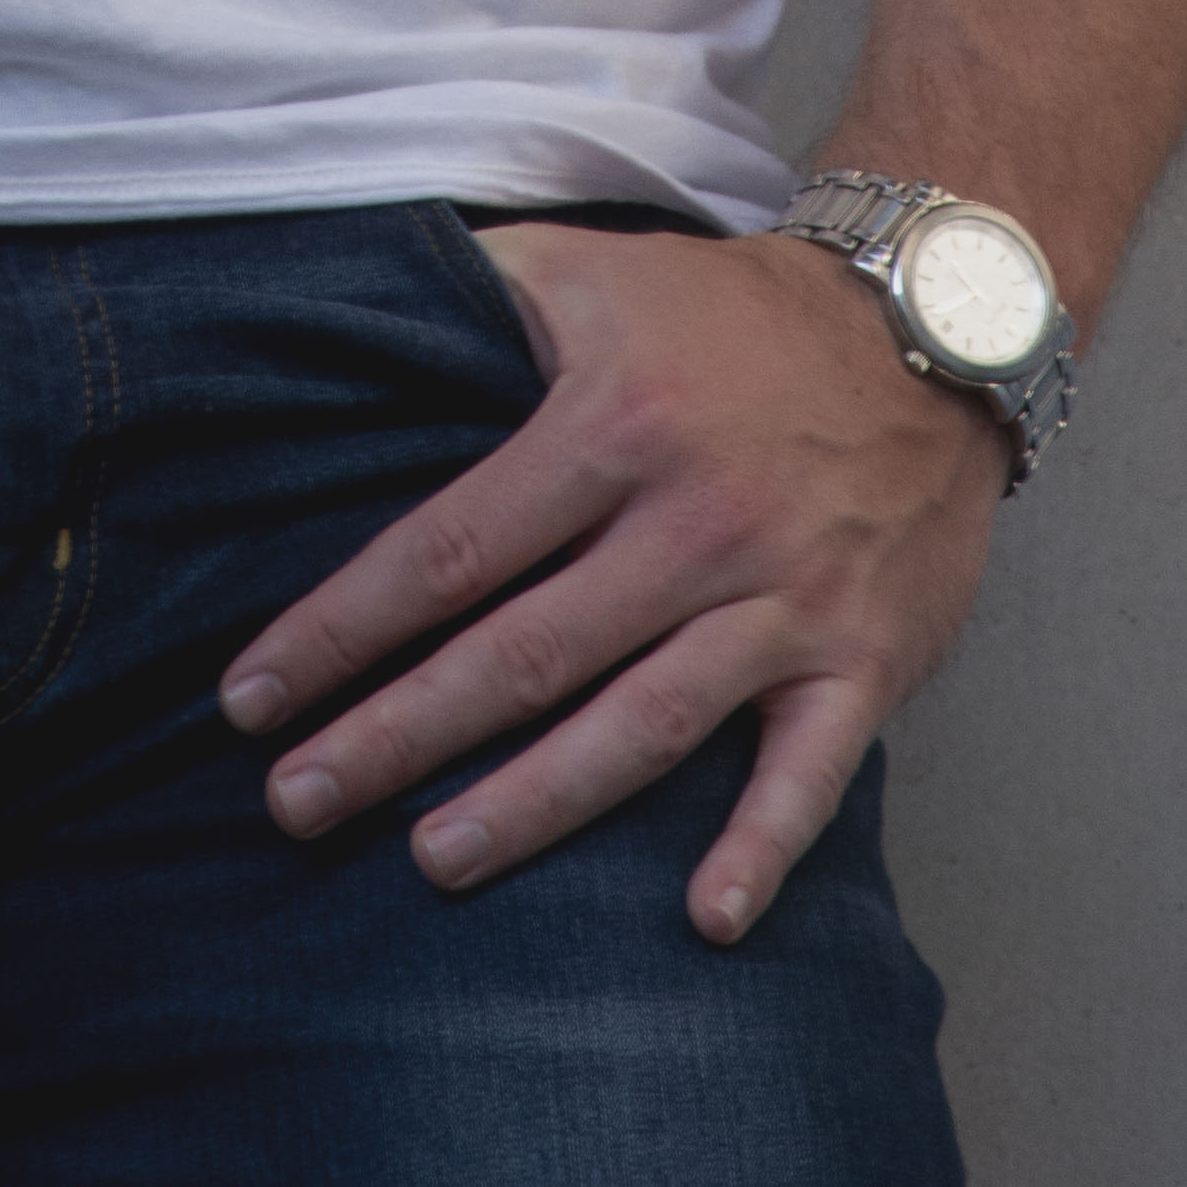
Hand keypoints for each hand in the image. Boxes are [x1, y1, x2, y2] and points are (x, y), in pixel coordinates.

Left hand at [217, 222, 1005, 942]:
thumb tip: (354, 308)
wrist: (932, 323)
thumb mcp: (597, 268)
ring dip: (536, 803)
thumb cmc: (737, 312)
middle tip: (296, 803)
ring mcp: (783, 598)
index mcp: (613, 425)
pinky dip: (764, 844)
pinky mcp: (863, 656)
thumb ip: (480, 293)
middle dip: (399, 734)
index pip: (449, 548)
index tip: (254, 697)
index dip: (343, 629)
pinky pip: (810, 768)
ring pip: (642, 722)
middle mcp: (694, 522)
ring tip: (434, 860)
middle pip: (523, 652)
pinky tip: (707, 918)